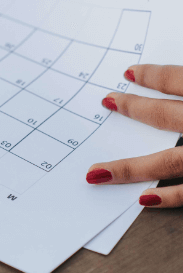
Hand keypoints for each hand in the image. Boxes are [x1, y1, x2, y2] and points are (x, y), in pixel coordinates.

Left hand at [86, 64, 182, 207]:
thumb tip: (177, 78)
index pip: (175, 79)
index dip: (152, 75)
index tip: (129, 73)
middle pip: (163, 115)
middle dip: (134, 108)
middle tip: (107, 101)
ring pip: (168, 161)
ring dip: (131, 167)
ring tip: (97, 172)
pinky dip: (168, 197)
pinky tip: (143, 199)